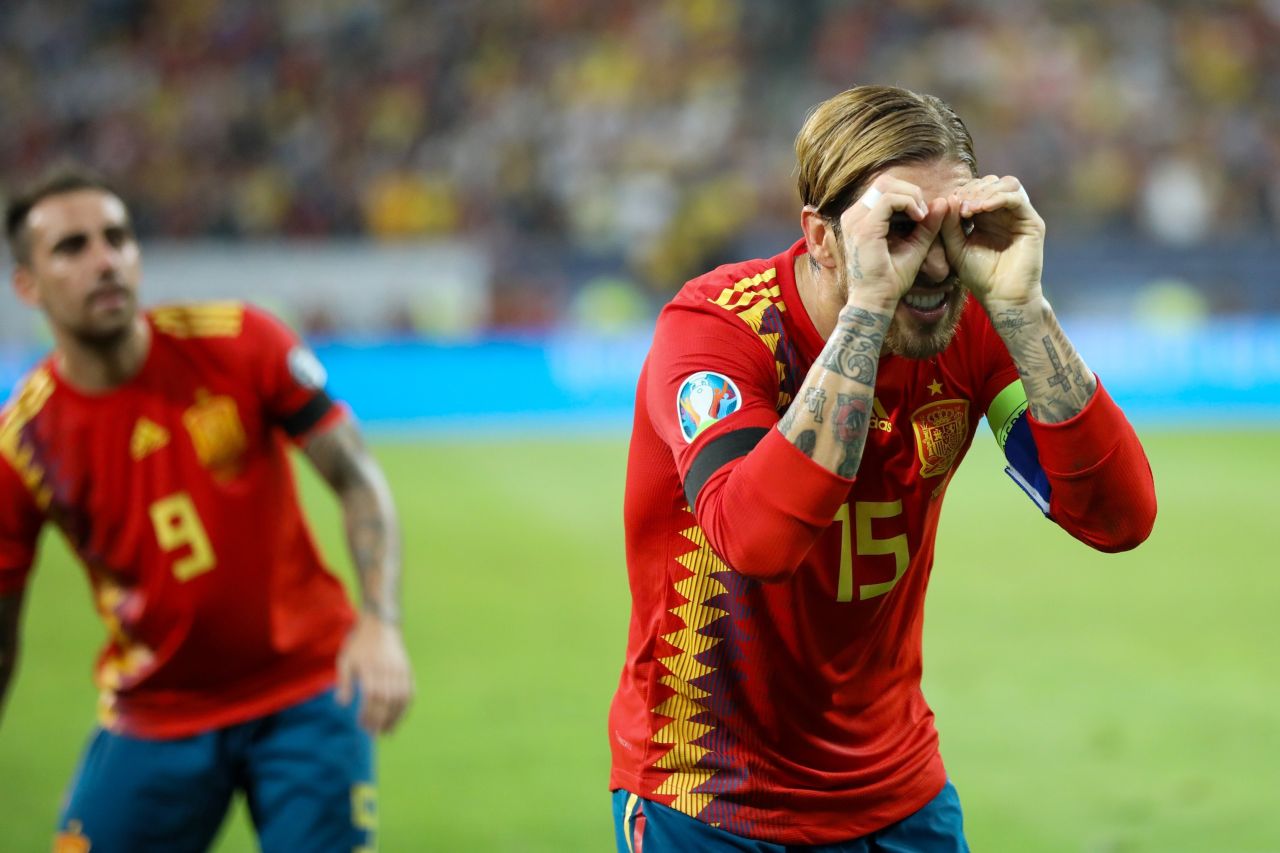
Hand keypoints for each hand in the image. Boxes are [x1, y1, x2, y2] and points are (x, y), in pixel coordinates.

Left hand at [337, 612, 413, 733]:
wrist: (381, 624)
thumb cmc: (360, 643)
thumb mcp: (345, 660)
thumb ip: (344, 682)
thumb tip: (342, 704)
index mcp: (371, 669)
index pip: (372, 697)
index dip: (368, 714)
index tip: (362, 725)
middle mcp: (388, 671)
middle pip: (387, 701)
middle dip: (381, 720)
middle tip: (374, 733)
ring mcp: (400, 671)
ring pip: (401, 699)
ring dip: (395, 717)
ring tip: (388, 731)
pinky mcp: (408, 670)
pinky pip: (410, 692)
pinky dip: (406, 707)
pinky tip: (400, 717)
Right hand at [836, 176, 948, 306]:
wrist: (876, 301)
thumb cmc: (889, 280)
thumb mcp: (914, 247)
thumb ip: (926, 226)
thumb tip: (942, 202)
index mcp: (860, 219)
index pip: (884, 188)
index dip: (908, 195)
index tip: (923, 215)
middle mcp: (853, 215)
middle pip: (884, 181)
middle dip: (910, 191)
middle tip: (924, 212)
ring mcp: (855, 219)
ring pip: (887, 185)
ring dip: (911, 196)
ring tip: (922, 216)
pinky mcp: (864, 227)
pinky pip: (889, 199)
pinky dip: (908, 203)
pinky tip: (919, 218)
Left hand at [939, 174, 1045, 307]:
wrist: (1001, 296)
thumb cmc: (980, 276)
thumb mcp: (956, 247)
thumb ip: (949, 224)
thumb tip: (947, 197)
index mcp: (986, 216)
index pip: (977, 189)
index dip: (962, 192)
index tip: (948, 206)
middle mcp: (1004, 213)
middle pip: (992, 182)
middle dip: (973, 189)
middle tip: (960, 207)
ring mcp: (1019, 216)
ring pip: (1007, 184)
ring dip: (985, 191)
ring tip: (970, 208)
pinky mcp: (1032, 222)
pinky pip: (1017, 198)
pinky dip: (998, 198)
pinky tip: (982, 208)